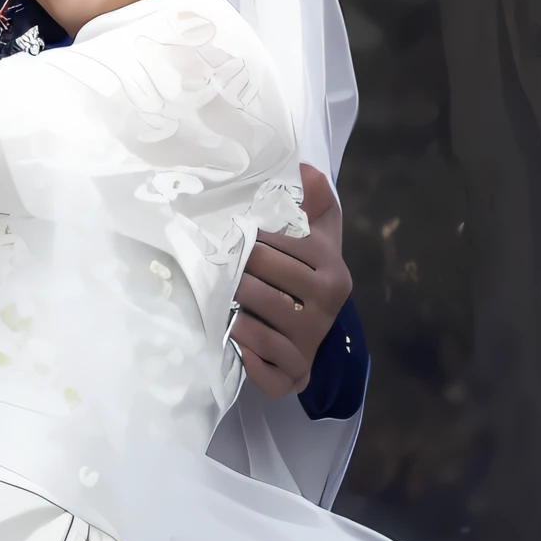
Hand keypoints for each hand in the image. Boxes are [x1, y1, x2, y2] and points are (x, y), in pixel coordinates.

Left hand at [232, 164, 348, 396]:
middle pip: (257, 280)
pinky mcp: (294, 374)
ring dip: (226, 310)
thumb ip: (312, 203)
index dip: (245, 238)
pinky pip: (261, 366)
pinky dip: (242, 355)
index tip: (226, 234)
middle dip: (230, 272)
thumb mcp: (314, 238)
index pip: (277, 245)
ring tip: (212, 300)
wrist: (311, 336)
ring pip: (252, 321)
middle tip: (209, 267)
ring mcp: (310, 342)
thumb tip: (304, 167)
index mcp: (332, 270)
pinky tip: (230, 342)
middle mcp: (325, 306)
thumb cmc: (305, 277)